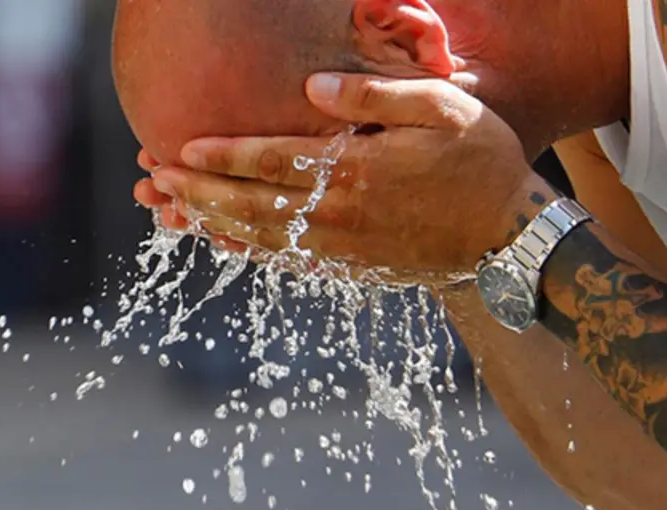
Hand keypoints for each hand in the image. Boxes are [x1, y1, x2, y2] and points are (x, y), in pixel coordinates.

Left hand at [136, 73, 558, 278]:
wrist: (511, 238)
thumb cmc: (483, 162)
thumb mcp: (443, 110)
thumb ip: (375, 96)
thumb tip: (311, 85)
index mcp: (359, 171)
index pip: (274, 161)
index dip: (223, 156)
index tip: (181, 148)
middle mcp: (341, 215)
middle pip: (253, 204)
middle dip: (199, 192)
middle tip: (154, 181)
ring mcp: (343, 248)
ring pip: (261, 237)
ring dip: (211, 223)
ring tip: (170, 210)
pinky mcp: (350, 267)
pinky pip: (286, 261)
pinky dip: (247, 251)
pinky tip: (220, 240)